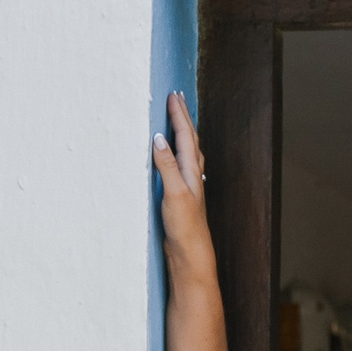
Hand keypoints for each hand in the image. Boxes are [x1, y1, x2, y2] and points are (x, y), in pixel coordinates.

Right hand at [152, 91, 214, 280]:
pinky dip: (180, 152)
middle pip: (190, 139)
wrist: (191, 255)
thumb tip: (158, 138)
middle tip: (177, 98)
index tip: (172, 95)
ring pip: (189, 151)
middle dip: (183, 117)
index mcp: (191, 170)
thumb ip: (167, 164)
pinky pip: (182, 165)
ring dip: (184, 133)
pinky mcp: (182, 197)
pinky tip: (178, 158)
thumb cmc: (185, 227)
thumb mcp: (174, 193)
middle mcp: (193, 175)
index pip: (185, 135)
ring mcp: (189, 186)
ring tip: (180, 119)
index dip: (178, 115)